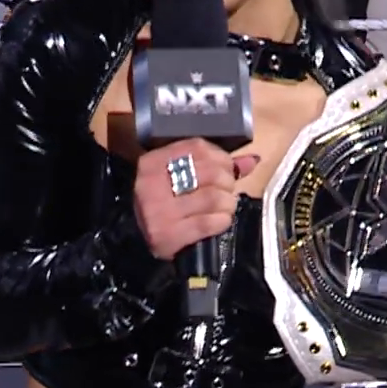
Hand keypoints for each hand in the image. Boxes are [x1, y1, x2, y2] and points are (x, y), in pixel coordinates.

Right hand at [132, 137, 259, 260]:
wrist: (135, 239)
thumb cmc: (164, 202)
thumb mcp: (180, 176)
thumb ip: (215, 166)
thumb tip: (251, 161)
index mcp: (153, 162)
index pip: (197, 148)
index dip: (221, 157)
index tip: (227, 168)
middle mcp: (152, 184)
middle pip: (210, 172)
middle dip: (227, 182)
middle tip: (226, 191)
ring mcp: (158, 211)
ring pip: (213, 198)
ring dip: (228, 203)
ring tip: (224, 207)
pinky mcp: (167, 234)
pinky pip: (208, 223)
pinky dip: (222, 221)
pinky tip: (219, 221)